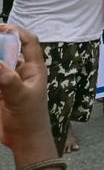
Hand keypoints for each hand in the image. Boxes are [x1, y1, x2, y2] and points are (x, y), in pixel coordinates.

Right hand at [0, 24, 56, 163]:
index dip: (16, 31)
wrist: (25, 139)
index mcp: (34, 68)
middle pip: (9, 50)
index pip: (29, 41)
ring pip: (0, 63)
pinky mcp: (1, 90)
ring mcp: (11, 80)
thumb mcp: (20, 97)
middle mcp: (23, 71)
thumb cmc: (30, 118)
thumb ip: (8, 80)